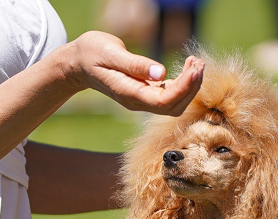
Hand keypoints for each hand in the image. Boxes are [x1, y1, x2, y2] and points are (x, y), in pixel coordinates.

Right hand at [64, 31, 203, 115]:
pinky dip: (183, 83)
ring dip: (190, 86)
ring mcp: (142, 99)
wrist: (78, 63)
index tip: (194, 68)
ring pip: (174, 103)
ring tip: (196, 63)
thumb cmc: (91, 54)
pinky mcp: (145, 92)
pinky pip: (170, 95)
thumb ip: (135, 65)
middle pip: (173, 106)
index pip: (164, 101)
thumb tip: (161, 73)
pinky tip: (188, 67)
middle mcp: (137, 102)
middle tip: (199, 63)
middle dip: (191, 88)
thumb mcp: (110, 52)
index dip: (183, 88)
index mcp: (129, 94)